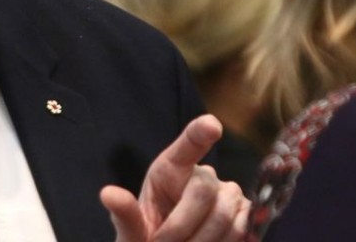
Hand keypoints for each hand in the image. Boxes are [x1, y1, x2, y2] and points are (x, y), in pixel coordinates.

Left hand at [101, 114, 250, 240]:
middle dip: (181, 227)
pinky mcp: (247, 216)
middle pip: (203, 191)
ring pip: (224, 217)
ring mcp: (229, 195)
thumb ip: (125, 215)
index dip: (200, 132)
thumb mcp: (132, 232)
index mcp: (172, 169)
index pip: (189, 143)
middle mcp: (204, 175)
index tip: (211, 125)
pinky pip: (243, 231)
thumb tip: (108, 194)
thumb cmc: (148, 241)